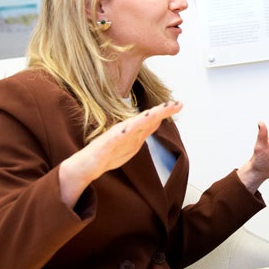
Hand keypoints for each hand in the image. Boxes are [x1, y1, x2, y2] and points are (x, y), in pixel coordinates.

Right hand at [59, 101, 182, 206]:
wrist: (88, 165)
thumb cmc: (109, 153)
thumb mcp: (133, 143)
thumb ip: (144, 132)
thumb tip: (157, 122)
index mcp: (134, 130)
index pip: (153, 119)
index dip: (165, 111)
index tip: (179, 104)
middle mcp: (128, 129)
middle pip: (148, 118)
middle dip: (162, 110)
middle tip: (177, 104)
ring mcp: (118, 135)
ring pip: (136, 123)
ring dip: (149, 116)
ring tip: (161, 110)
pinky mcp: (108, 142)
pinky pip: (119, 135)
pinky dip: (128, 129)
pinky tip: (135, 125)